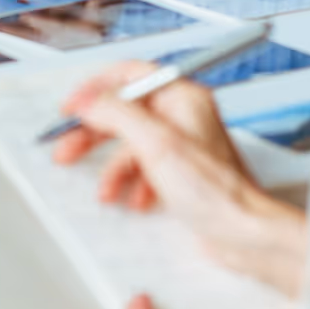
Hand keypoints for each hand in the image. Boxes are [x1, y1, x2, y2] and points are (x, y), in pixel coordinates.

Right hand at [55, 63, 308, 298]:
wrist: (242, 232)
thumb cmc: (216, 191)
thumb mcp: (156, 144)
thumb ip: (118, 114)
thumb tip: (89, 101)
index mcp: (183, 98)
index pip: (131, 76)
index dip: (96, 88)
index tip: (72, 107)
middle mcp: (184, 117)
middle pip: (126, 113)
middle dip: (94, 134)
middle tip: (67, 147)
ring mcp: (183, 146)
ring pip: (133, 146)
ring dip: (113, 169)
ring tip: (104, 189)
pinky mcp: (182, 175)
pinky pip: (145, 171)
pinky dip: (133, 185)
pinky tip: (133, 200)